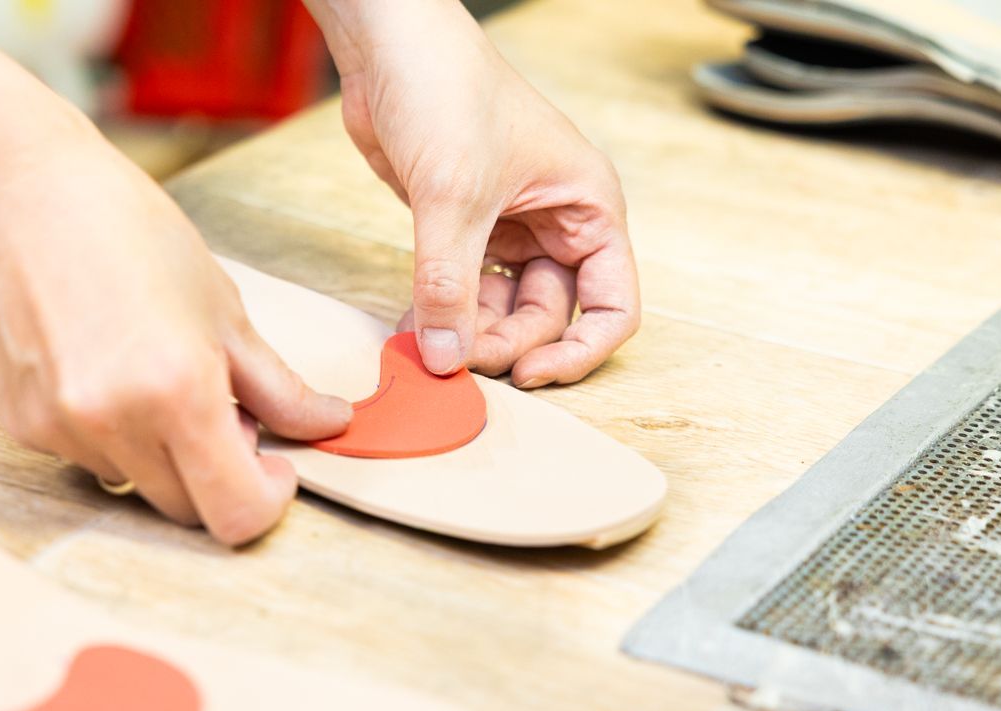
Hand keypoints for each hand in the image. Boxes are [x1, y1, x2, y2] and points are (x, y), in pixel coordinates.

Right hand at [0, 128, 350, 544]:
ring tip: (154, 375)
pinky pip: (87, 458)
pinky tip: (102, 365)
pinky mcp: (24, 427)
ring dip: (160, 454)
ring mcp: (63, 430)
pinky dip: (111, 433)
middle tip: (220, 407)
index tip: (273, 467)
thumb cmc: (128, 234)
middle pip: (187, 510)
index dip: (267, 499)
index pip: (236, 513)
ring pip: (136, 484)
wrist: (21, 198)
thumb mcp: (223, 309)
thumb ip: (279, 386)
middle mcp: (116, 424)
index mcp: (179, 394)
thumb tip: (330, 423)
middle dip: (216, 474)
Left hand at [307, 0, 639, 384]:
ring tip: (426, 344)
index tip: (530, 374)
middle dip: (507, 344)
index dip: (578, 351)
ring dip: (468, 334)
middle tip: (455, 359)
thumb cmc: (446, 90)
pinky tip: (413, 327)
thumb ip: (450, 287)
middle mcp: (556, 222)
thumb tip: (448, 360)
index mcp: (587, 208)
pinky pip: (464, 291)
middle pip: (550, 316)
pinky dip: (442, 314)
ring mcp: (508, 226)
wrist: (389, 45)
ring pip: (503, 309)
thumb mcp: (452, 197)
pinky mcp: (461, 227)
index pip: (611, 305)